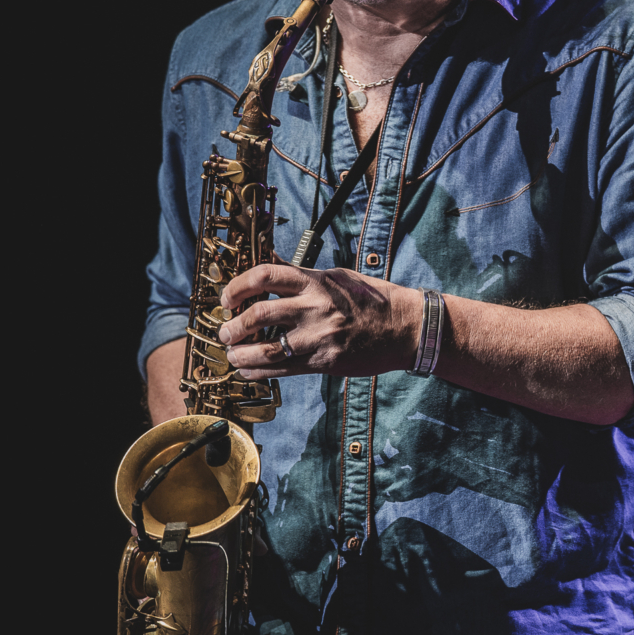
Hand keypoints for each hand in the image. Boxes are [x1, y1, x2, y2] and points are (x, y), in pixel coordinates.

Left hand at [217, 263, 421, 379]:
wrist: (407, 328)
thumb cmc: (374, 300)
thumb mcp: (339, 277)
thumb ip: (303, 275)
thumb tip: (268, 262)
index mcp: (317, 281)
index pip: (265, 276)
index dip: (238, 286)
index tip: (228, 297)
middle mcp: (315, 307)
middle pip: (257, 314)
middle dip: (232, 325)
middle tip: (226, 332)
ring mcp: (319, 336)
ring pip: (264, 348)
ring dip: (239, 353)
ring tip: (233, 354)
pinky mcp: (325, 361)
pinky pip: (282, 369)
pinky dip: (258, 372)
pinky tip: (249, 370)